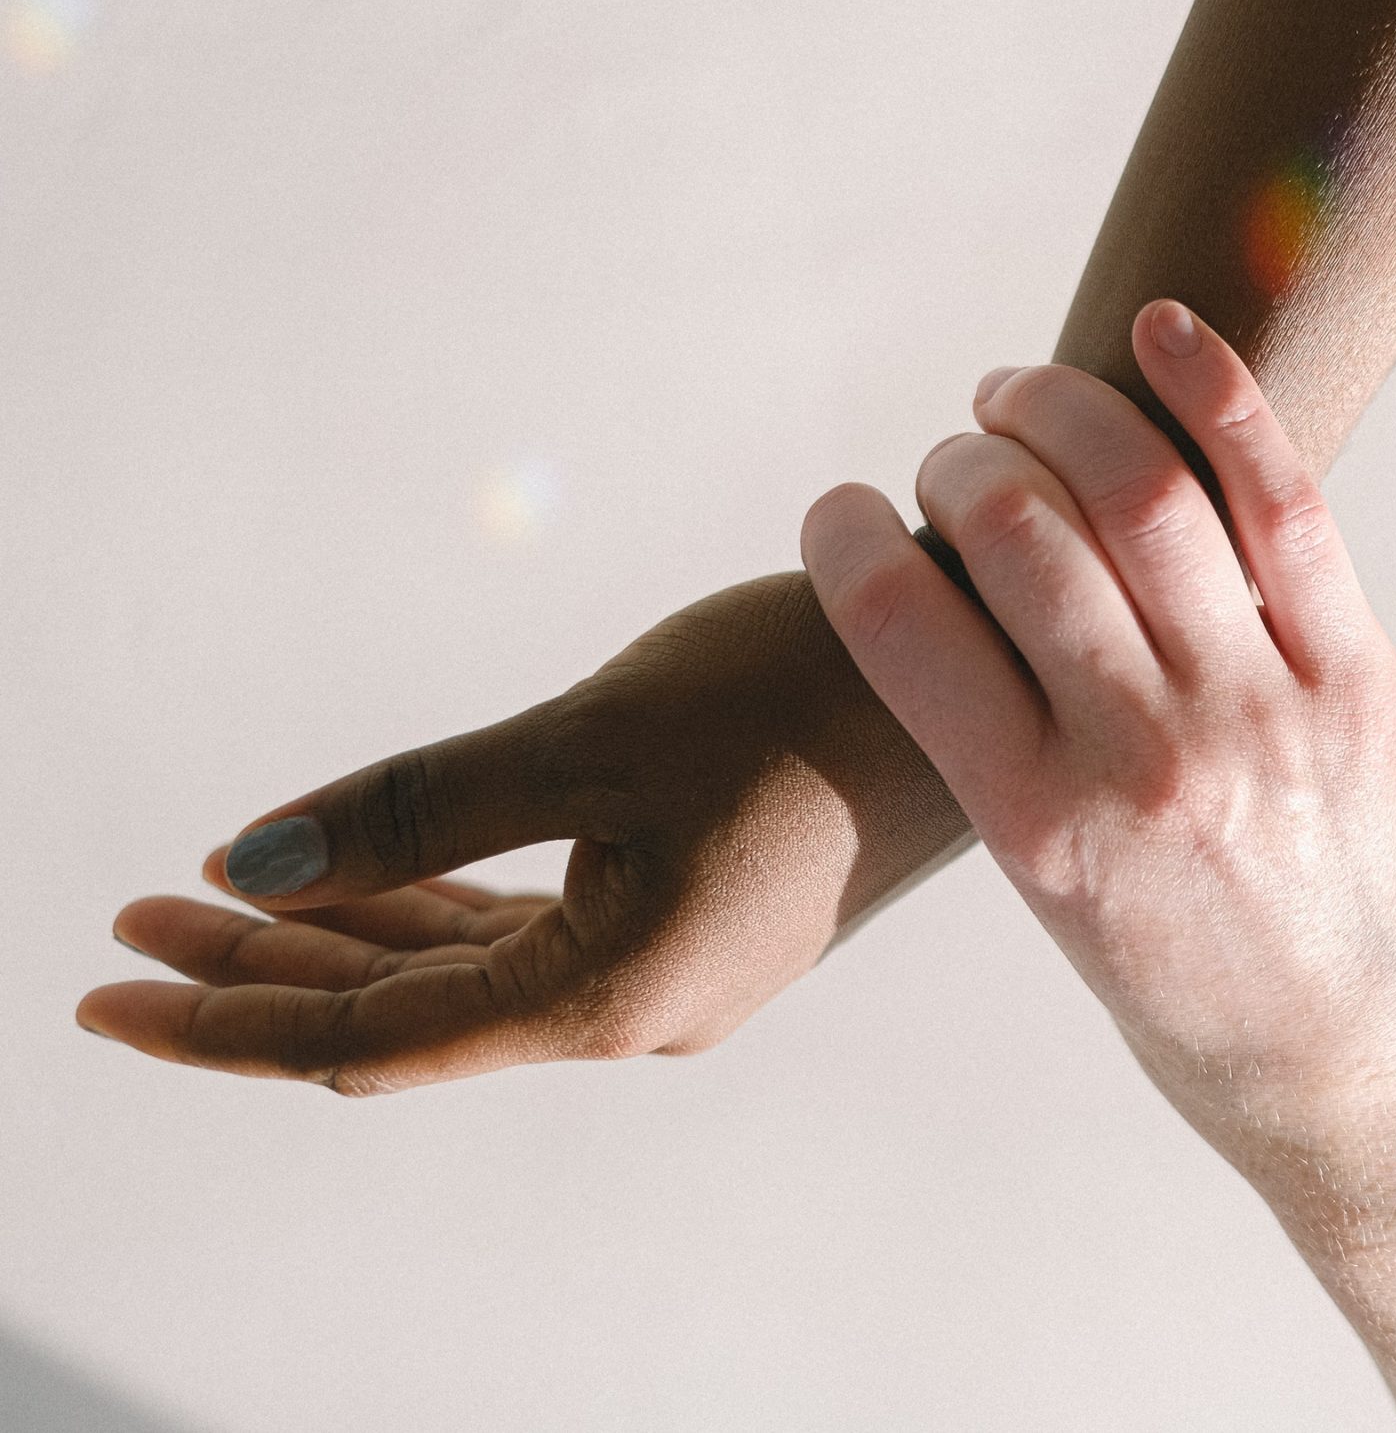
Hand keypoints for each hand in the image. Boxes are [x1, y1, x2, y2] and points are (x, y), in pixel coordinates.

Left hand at [79, 574, 966, 1093]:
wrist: (991, 658)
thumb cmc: (805, 687)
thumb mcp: (593, 737)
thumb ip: (418, 808)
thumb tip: (244, 862)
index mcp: (621, 994)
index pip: (371, 1034)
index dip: (226, 1016)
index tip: (107, 984)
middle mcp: (647, 1008)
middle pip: (409, 1012)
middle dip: (262, 969)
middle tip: (126, 925)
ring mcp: (682, 966)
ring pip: (470, 971)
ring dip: (342, 935)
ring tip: (212, 891)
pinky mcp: (705, 912)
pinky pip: (536, 935)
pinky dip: (436, 910)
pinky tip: (366, 878)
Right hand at [803, 305, 1395, 1426]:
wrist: (1377, 1078)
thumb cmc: (1199, 1007)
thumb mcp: (1063, 912)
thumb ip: (1016, 764)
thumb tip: (964, 605)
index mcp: (1040, 834)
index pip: (903, 628)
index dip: (849, 536)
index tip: (839, 511)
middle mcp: (1145, 760)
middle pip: (1019, 532)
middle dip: (963, 463)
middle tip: (960, 459)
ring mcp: (1263, 709)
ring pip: (1142, 493)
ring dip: (1060, 409)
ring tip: (1023, 398)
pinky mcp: (1359, 675)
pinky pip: (1285, 502)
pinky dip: (1218, 396)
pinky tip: (1162, 333)